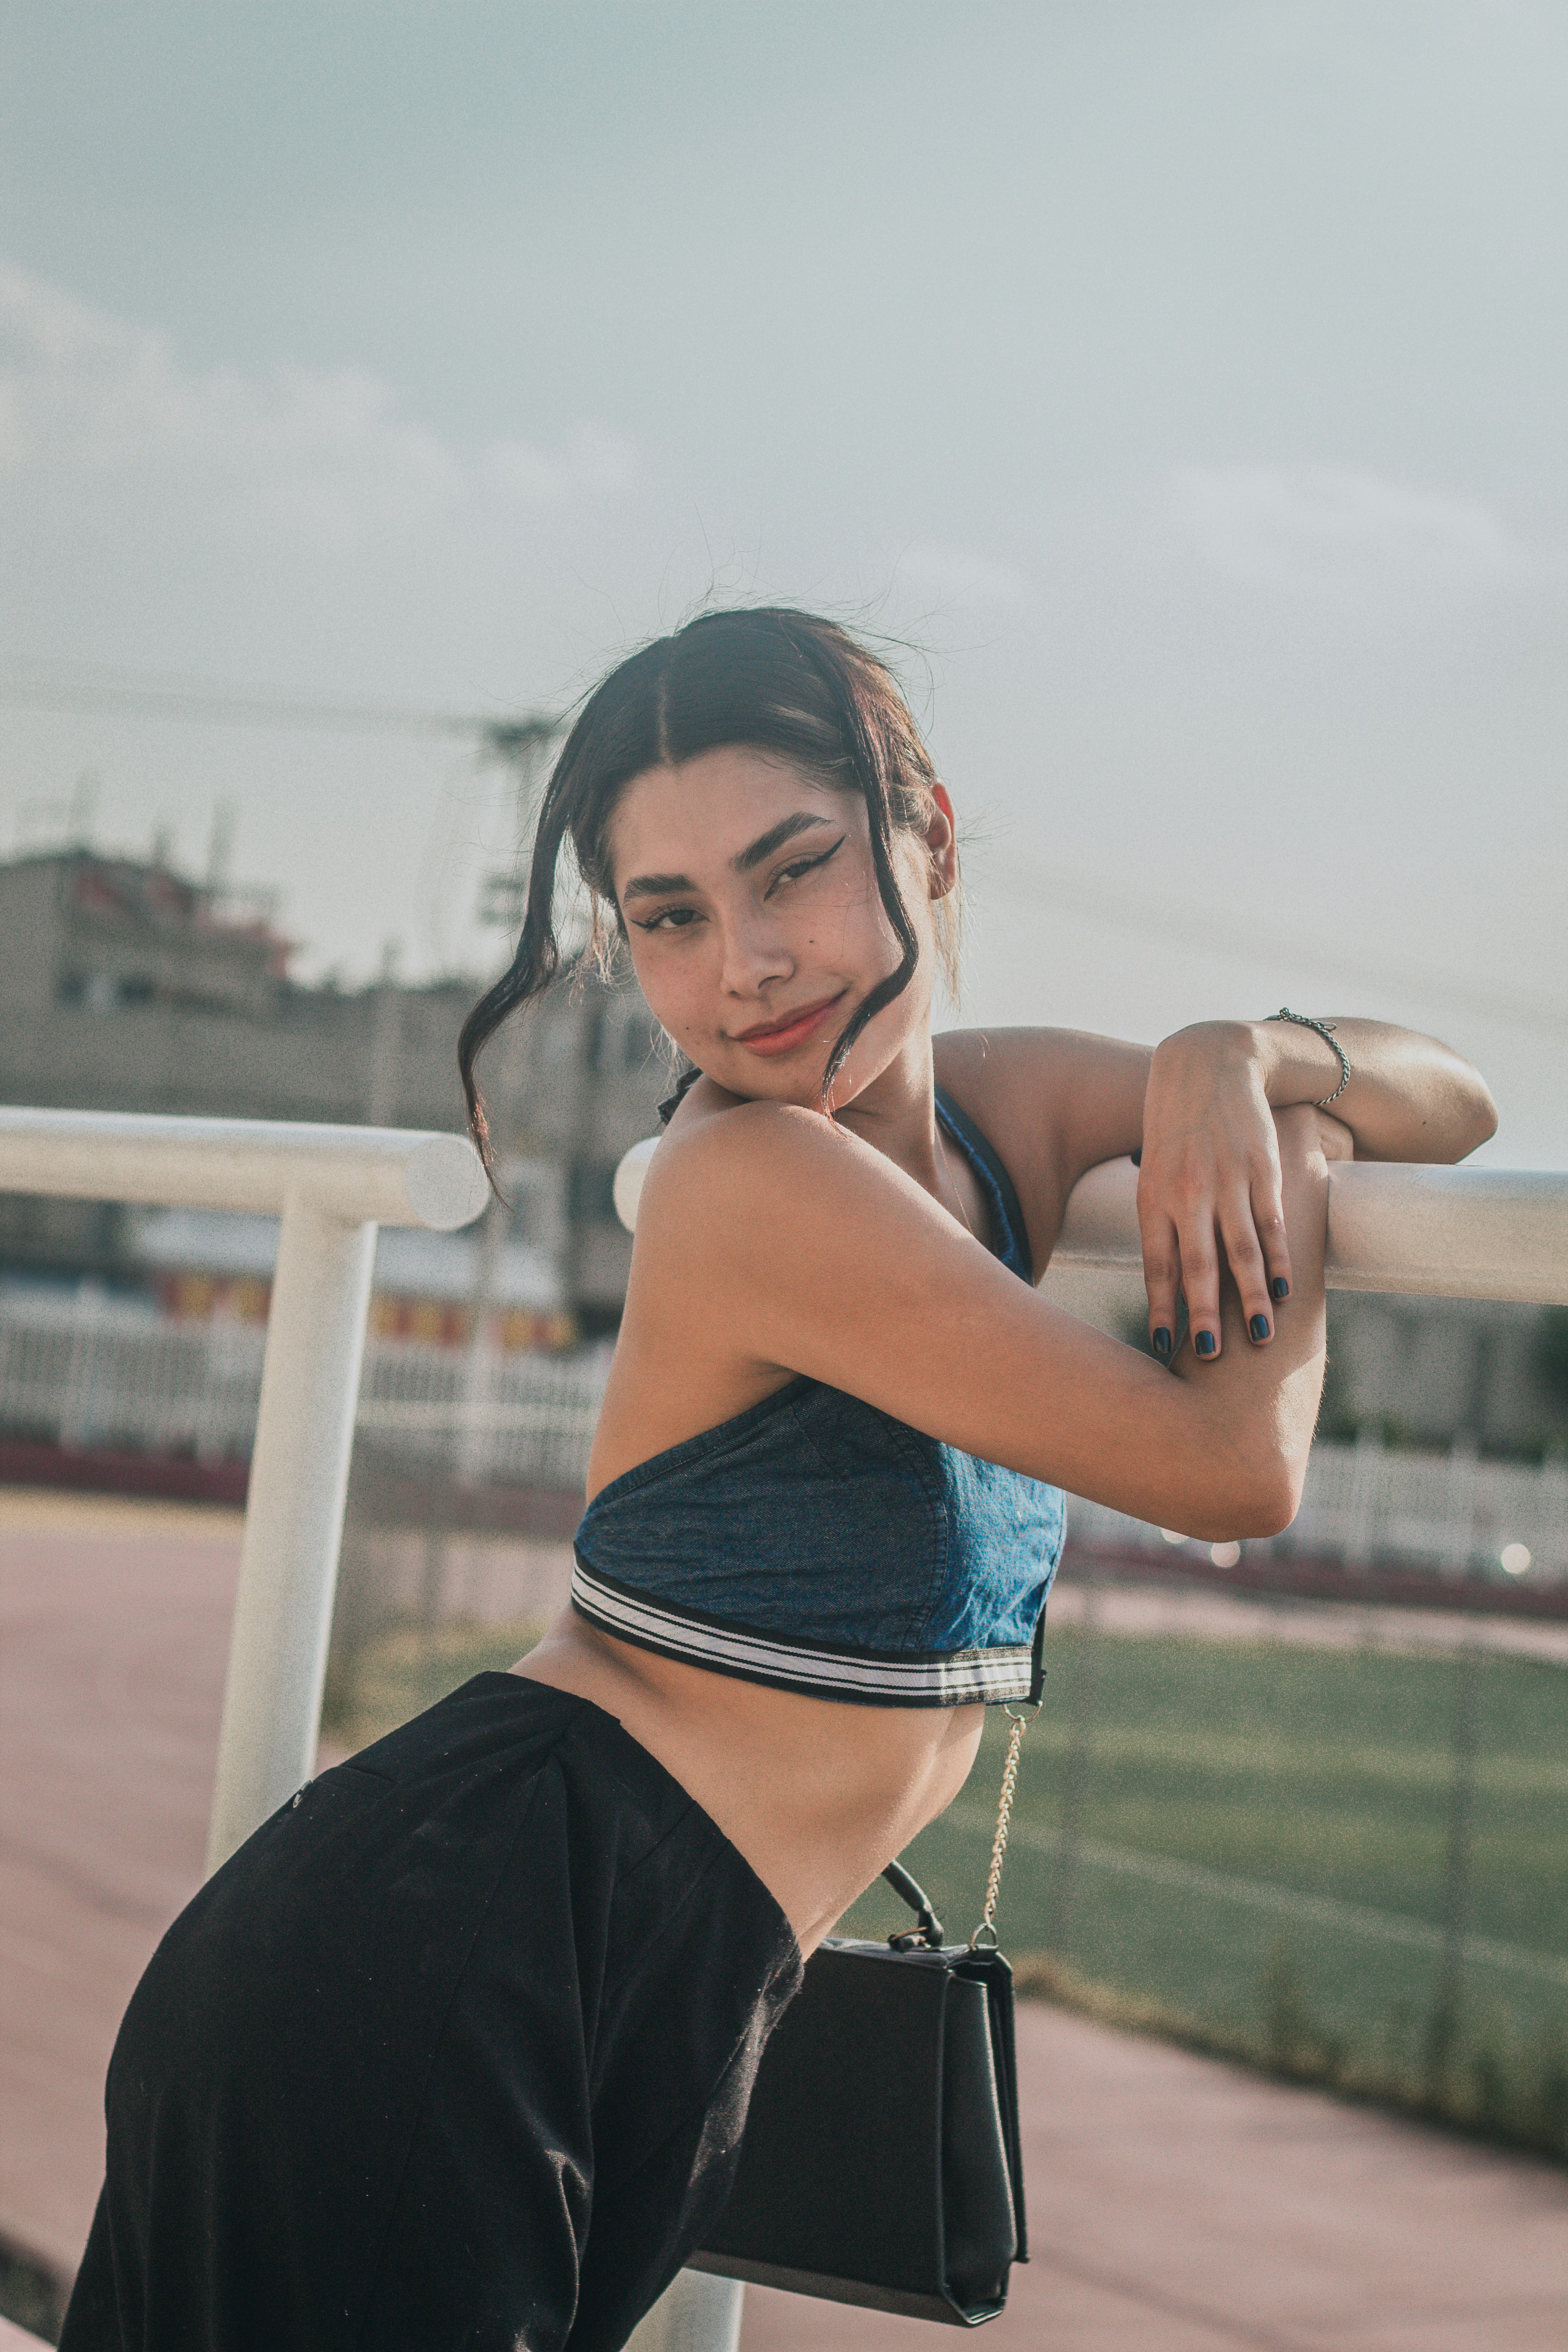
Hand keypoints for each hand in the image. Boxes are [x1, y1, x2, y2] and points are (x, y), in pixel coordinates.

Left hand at [1137, 1026, 1349, 1360]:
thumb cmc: (1174, 1130)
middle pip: (1198, 1266)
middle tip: (1210, 1357)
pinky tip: (1285, 1289)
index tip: (1162, 1346)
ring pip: (1241, 1251)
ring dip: (1251, 1298)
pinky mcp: (1262, 1168)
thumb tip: (1166, 1285)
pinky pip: (1272, 1224)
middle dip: (1205, 1315)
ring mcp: (1227, 1181)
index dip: (1161, 1306)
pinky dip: (1279, 1260)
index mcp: (1153, 1197)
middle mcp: (1188, 1193)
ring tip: (1259, 1337)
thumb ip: (1160, 1224)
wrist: (1208, 1065)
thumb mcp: (1153, 1174)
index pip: (1156, 1264)